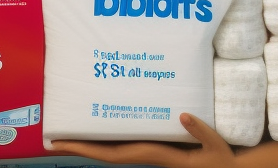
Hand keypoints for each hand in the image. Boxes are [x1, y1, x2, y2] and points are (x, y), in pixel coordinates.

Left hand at [51, 113, 236, 167]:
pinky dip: (111, 140)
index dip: (90, 150)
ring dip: (92, 143)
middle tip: (55, 139)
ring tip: (74, 130)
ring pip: (115, 150)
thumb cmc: (222, 162)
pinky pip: (128, 145)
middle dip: (80, 147)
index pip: (117, 154)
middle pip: (107, 153)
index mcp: (157, 156)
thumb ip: (201, 132)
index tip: (67, 144)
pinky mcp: (156, 149)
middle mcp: (148, 156)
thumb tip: (182, 115)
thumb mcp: (216, 148)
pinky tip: (106, 130)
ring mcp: (150, 153)